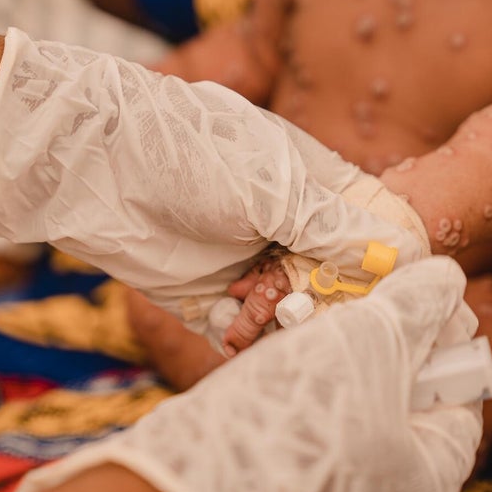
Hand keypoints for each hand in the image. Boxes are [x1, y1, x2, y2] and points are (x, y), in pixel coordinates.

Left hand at [0, 28, 424, 311]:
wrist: (93, 164)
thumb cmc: (190, 156)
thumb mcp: (272, 190)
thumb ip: (331, 229)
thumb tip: (398, 255)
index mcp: (311, 189)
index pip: (366, 232)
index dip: (380, 265)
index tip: (390, 297)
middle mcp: (284, 228)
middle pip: (330, 282)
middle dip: (322, 303)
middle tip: (301, 313)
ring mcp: (245, 260)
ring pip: (286, 311)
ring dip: (277, 324)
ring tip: (251, 320)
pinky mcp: (206, 292)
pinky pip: (239, 327)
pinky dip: (239, 335)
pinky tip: (228, 330)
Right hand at [6, 257, 482, 491]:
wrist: (186, 479)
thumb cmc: (298, 414)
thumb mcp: (374, 341)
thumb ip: (421, 307)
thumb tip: (447, 281)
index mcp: (430, 479)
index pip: (461, 393)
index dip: (445, 333)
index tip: (419, 293)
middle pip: (407, 396)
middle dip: (385, 337)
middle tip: (363, 297)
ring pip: (354, 401)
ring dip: (339, 350)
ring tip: (317, 316)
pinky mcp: (291, 482)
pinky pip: (315, 419)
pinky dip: (307, 378)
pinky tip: (286, 350)